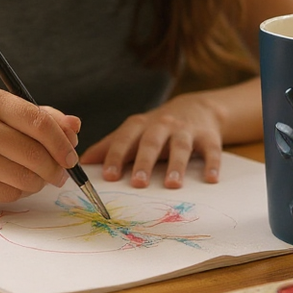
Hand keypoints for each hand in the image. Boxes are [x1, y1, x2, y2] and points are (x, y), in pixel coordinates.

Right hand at [0, 87, 80, 203]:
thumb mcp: (7, 116)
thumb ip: (43, 119)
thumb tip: (75, 127)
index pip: (38, 121)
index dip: (61, 142)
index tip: (71, 156)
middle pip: (33, 152)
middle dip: (55, 168)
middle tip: (60, 174)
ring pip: (24, 176)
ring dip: (38, 182)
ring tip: (35, 178)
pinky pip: (9, 194)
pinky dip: (20, 193)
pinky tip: (13, 185)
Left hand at [81, 92, 222, 188]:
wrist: (197, 108)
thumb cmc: (158, 127)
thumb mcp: (134, 132)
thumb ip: (109, 146)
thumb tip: (80, 162)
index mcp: (141, 125)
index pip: (125, 138)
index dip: (116, 156)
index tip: (109, 176)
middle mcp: (162, 125)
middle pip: (152, 142)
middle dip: (144, 161)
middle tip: (138, 183)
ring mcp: (186, 130)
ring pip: (181, 146)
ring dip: (177, 164)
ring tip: (172, 184)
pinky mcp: (208, 137)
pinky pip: (211, 150)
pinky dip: (212, 164)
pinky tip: (211, 179)